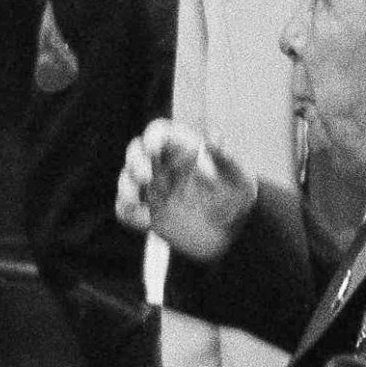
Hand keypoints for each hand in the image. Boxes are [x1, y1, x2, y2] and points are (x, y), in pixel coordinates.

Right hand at [117, 120, 256, 262]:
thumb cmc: (239, 197)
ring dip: (126, 188)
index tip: (153, 150)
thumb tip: (212, 137)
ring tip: (135, 201)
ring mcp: (154, 189)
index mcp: (183, 148)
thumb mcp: (239, 177)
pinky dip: (129, 214)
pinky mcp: (149, 213)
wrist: (236, 233)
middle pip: (136, 152)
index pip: (160, 133)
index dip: (153, 138)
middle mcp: (164, 165)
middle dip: (135, 162)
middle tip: (145, 177)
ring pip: (127, 180)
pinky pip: (127, 210)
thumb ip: (226, 157)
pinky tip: (145, 222)